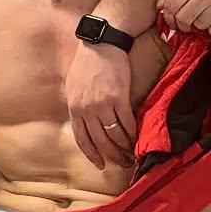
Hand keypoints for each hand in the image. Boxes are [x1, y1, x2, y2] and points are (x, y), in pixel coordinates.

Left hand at [66, 41, 135, 169]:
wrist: (100, 46)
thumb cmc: (86, 66)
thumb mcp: (73, 88)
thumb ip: (78, 107)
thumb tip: (83, 124)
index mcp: (74, 107)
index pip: (81, 138)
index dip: (92, 154)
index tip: (100, 165)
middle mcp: (86, 109)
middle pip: (100, 141)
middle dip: (112, 155)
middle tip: (122, 163)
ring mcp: (102, 104)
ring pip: (115, 135)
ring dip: (125, 147)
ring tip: (132, 153)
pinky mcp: (119, 98)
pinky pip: (127, 122)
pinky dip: (133, 133)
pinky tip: (137, 137)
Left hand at [158, 0, 210, 33]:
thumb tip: (159, 6)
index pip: (170, 3)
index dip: (167, 17)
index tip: (170, 22)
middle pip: (180, 15)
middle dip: (179, 25)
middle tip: (182, 27)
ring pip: (196, 22)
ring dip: (196, 26)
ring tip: (199, 22)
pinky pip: (210, 27)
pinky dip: (209, 29)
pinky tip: (210, 23)